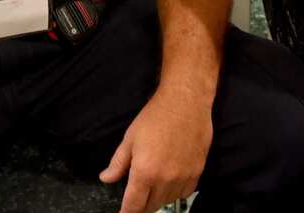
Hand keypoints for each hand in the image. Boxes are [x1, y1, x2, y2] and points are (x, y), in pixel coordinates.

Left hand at [99, 89, 212, 212]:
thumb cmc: (155, 116)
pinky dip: (175, 192)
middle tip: (136, 197)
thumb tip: (106, 179)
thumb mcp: (130, 138)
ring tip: (153, 185)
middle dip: (140, 206)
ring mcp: (183, 177)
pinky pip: (184, 193)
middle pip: (150, 207)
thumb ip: (118, 163)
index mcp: (145, 172)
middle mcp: (165, 179)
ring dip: (158, 199)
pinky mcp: (197, 172)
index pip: (133, 206)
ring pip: (167, 201)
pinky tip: (170, 181)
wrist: (186, 102)